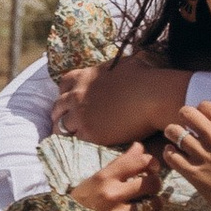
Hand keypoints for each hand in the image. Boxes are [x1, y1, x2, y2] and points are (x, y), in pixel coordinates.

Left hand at [55, 55, 190, 142]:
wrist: (153, 96)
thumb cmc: (145, 77)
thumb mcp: (123, 63)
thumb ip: (113, 67)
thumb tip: (123, 64)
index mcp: (84, 77)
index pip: (63, 84)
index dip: (66, 93)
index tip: (71, 102)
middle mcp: (77, 95)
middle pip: (58, 107)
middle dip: (61, 115)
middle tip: (67, 123)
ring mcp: (81, 115)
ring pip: (61, 127)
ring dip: (66, 131)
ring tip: (72, 138)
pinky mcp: (90, 133)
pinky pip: (75, 140)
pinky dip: (79, 143)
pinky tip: (84, 146)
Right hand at [70, 140, 160, 210]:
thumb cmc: (81, 200)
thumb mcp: (96, 178)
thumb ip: (120, 163)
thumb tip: (140, 147)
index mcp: (104, 177)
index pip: (138, 161)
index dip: (151, 162)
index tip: (151, 167)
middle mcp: (112, 195)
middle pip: (151, 183)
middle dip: (155, 183)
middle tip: (150, 186)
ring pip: (153, 204)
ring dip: (155, 203)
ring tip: (148, 203)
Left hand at [156, 98, 210, 210]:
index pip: (205, 105)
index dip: (202, 110)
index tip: (203, 118)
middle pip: (186, 113)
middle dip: (184, 115)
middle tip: (186, 123)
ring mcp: (202, 155)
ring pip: (174, 132)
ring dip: (173, 132)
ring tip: (175, 136)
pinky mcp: (193, 173)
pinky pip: (171, 156)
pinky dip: (168, 152)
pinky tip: (173, 153)